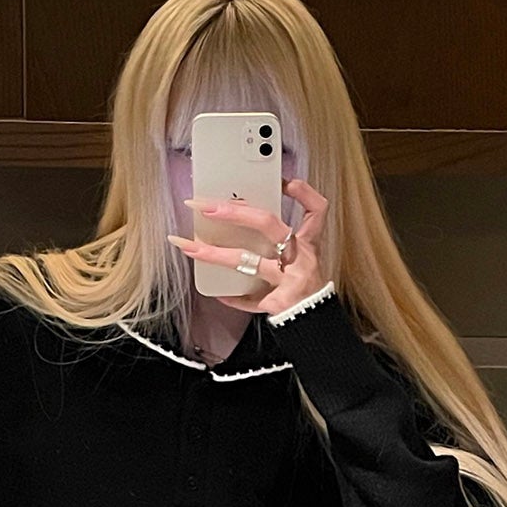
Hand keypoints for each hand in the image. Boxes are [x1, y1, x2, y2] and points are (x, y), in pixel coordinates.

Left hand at [168, 177, 330, 314]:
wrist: (317, 324)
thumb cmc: (305, 287)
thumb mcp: (301, 259)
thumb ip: (279, 239)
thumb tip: (241, 214)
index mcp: (309, 244)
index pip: (315, 210)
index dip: (303, 193)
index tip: (284, 181)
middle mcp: (301, 258)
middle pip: (268, 224)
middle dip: (235, 212)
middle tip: (206, 207)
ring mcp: (290, 280)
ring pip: (246, 260)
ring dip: (214, 254)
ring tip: (189, 247)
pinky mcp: (278, 302)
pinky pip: (249, 298)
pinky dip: (233, 296)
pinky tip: (217, 293)